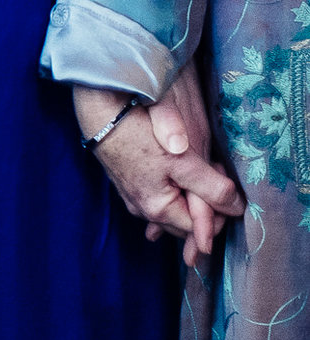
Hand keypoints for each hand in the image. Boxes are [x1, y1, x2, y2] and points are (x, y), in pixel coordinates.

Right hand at [75, 78, 242, 266]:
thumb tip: (238, 209)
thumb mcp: (183, 162)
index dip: (221, 207)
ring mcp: (133, 197)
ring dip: (189, 198)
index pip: (203, 228)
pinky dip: (172, 195)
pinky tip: (176, 182)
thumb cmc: (139, 136)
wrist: (100, 111)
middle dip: (206, 204)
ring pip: (171, 209)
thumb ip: (212, 188)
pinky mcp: (128, 183)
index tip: (223, 177)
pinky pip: (157, 199)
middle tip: (214, 171)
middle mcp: (144, 210)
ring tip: (197, 170)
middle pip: (185, 222)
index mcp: (159, 210)